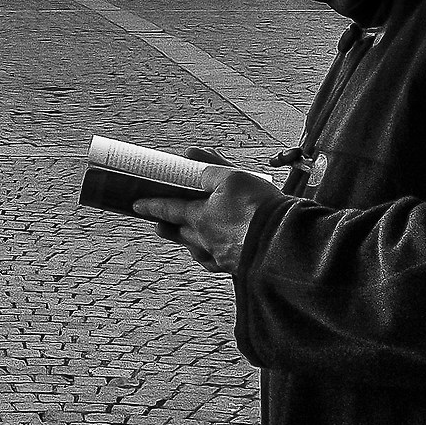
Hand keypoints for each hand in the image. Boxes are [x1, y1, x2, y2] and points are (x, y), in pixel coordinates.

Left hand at [132, 147, 284, 274]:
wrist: (288, 245)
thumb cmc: (259, 209)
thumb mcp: (234, 178)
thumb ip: (209, 168)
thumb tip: (189, 155)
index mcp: (200, 218)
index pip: (168, 210)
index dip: (151, 206)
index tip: (137, 206)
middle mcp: (207, 241)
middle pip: (181, 233)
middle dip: (169, 227)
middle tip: (160, 224)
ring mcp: (223, 258)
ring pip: (199, 249)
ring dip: (190, 241)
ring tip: (188, 236)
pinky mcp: (240, 269)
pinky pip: (218, 263)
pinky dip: (212, 255)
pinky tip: (216, 252)